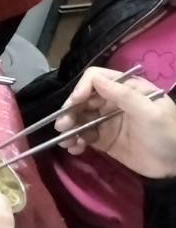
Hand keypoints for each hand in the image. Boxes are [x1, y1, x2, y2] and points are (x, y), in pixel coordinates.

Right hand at [54, 67, 175, 177]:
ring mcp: (108, 121)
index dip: (81, 89)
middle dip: (70, 112)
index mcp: (127, 89)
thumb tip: (95, 78)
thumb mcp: (151, 113)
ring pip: (80, 119)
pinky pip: (84, 137)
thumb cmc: (170, 134)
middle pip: (83, 100)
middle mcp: (114, 102)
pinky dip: (75, 141)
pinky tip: (74, 149)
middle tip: (62, 126)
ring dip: (69, 128)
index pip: (96, 80)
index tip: (74, 105)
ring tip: (65, 142)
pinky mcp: (105, 140)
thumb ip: (124, 95)